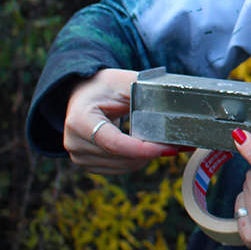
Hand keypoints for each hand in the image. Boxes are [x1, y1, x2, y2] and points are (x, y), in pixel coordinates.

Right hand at [64, 69, 180, 173]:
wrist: (83, 94)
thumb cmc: (104, 86)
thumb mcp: (122, 81)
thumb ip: (144, 88)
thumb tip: (172, 98)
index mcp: (80, 120)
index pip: (113, 142)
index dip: (140, 149)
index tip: (166, 147)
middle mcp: (75, 142)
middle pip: (120, 157)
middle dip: (150, 152)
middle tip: (175, 142)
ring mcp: (79, 156)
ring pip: (123, 166)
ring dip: (146, 158)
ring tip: (163, 143)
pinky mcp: (88, 164)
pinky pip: (120, 169)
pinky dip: (137, 161)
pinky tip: (148, 149)